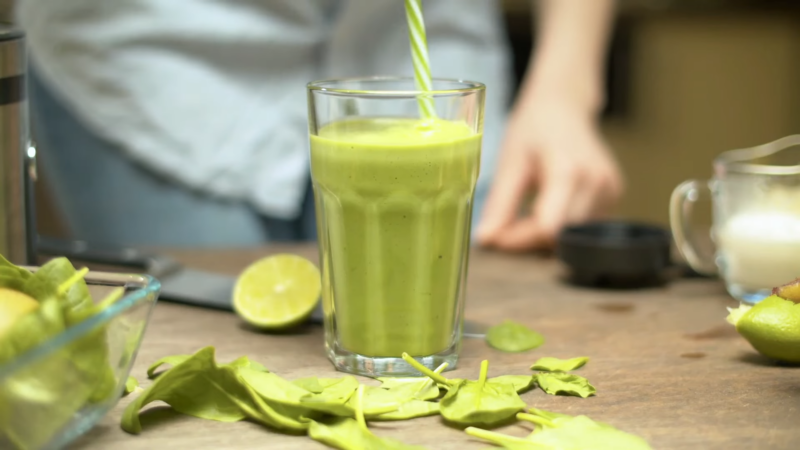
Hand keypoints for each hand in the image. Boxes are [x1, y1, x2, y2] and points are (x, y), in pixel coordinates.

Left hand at [476, 93, 623, 251]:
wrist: (564, 104)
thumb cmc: (535, 127)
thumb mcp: (511, 162)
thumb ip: (500, 204)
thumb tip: (485, 239)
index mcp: (569, 170)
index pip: (547, 226)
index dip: (519, 239)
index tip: (494, 238)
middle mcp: (597, 182)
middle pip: (561, 235)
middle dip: (528, 240)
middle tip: (502, 230)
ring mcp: (610, 189)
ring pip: (573, 235)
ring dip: (543, 237)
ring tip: (521, 217)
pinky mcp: (614, 195)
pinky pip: (584, 226)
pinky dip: (560, 228)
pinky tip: (543, 209)